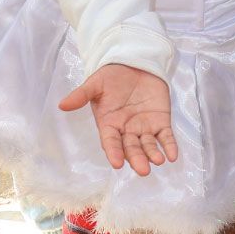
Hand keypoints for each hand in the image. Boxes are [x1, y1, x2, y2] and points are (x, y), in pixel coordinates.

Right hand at [59, 63, 177, 175]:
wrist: (135, 63)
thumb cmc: (112, 76)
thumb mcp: (96, 83)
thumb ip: (82, 94)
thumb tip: (62, 104)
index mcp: (109, 124)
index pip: (111, 142)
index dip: (114, 152)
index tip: (117, 163)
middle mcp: (126, 130)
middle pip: (131, 148)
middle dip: (136, 159)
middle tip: (143, 170)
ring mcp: (144, 127)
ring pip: (148, 145)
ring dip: (153, 154)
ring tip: (158, 161)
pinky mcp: (161, 121)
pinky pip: (165, 136)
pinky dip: (169, 145)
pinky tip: (172, 155)